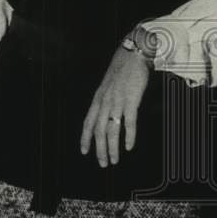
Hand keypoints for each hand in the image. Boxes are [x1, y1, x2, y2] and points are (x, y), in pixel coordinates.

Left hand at [80, 45, 150, 166]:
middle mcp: (104, 102)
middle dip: (99, 149)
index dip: (85, 138)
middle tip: (102, 163)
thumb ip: (106, 101)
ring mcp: (117, 101)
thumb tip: (106, 115)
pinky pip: (128, 122)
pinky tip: (128, 147)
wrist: (132, 54)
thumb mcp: (108, 86)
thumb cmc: (122, 70)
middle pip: (98, 130)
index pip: (88, 123)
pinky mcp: (130, 100)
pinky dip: (128, 136)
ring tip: (113, 160)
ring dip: (112, 147)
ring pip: (111, 129)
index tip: (84, 151)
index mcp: (98, 99)